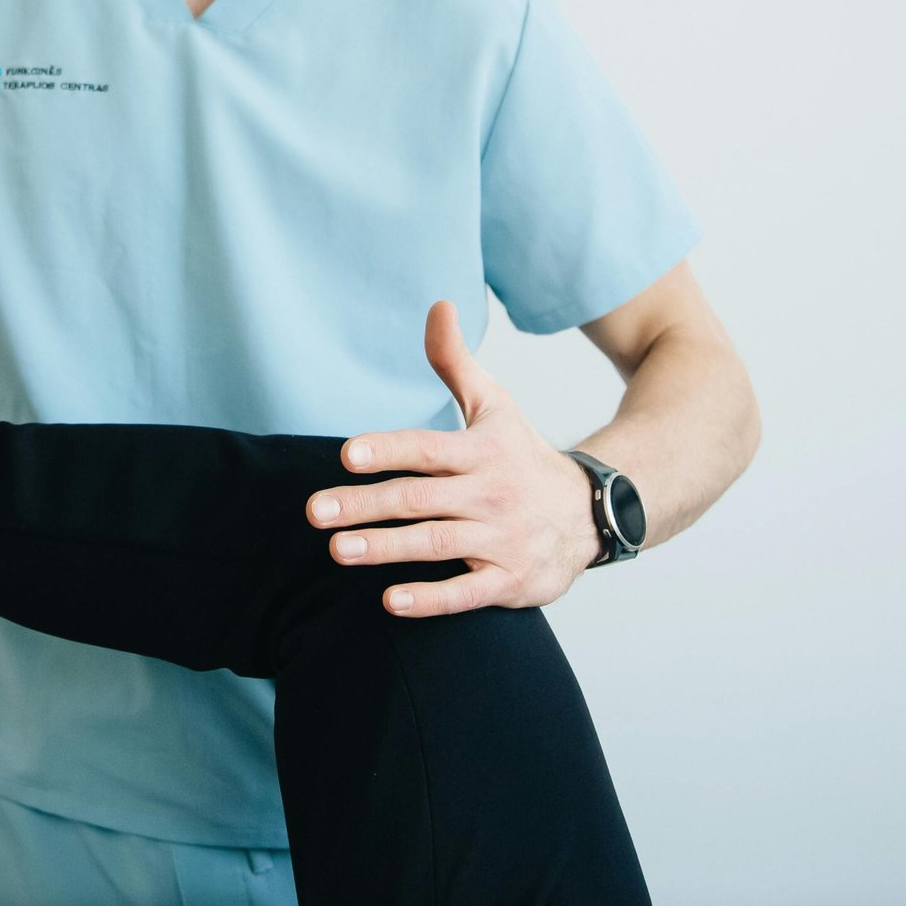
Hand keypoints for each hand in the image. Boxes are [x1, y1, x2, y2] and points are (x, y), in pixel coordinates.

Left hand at [305, 299, 602, 616]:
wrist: (589, 513)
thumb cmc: (522, 454)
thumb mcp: (496, 404)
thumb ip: (456, 361)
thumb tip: (438, 304)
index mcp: (481, 450)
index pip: (427, 449)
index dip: (389, 450)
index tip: (348, 455)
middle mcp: (490, 493)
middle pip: (419, 499)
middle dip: (365, 505)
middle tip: (316, 511)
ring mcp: (500, 539)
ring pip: (435, 544)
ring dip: (385, 549)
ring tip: (338, 550)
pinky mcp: (509, 580)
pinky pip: (467, 592)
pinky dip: (431, 599)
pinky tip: (390, 601)